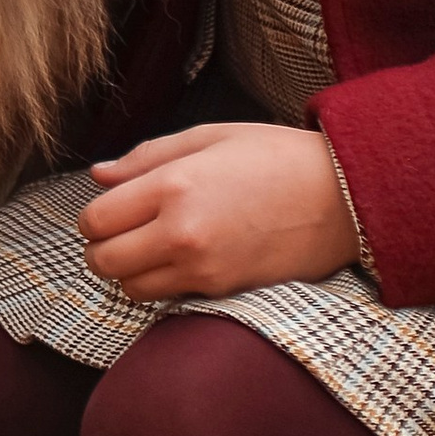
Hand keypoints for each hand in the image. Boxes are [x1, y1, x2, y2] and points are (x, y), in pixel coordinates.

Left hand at [80, 120, 358, 301]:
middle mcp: (181, 233)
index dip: (94, 217)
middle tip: (121, 231)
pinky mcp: (220, 290)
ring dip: (128, 271)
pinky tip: (180, 258)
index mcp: (174, 186)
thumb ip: (146, 158)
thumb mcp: (209, 137)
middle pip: (103, 261)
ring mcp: (201, 268)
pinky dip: (160, 284)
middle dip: (101, 248)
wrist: (341, 198)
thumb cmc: (276, 157)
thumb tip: (98, 176)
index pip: (96, 219)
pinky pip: (165, 298)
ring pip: (129, 288)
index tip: (109, 208)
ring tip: (150, 246)